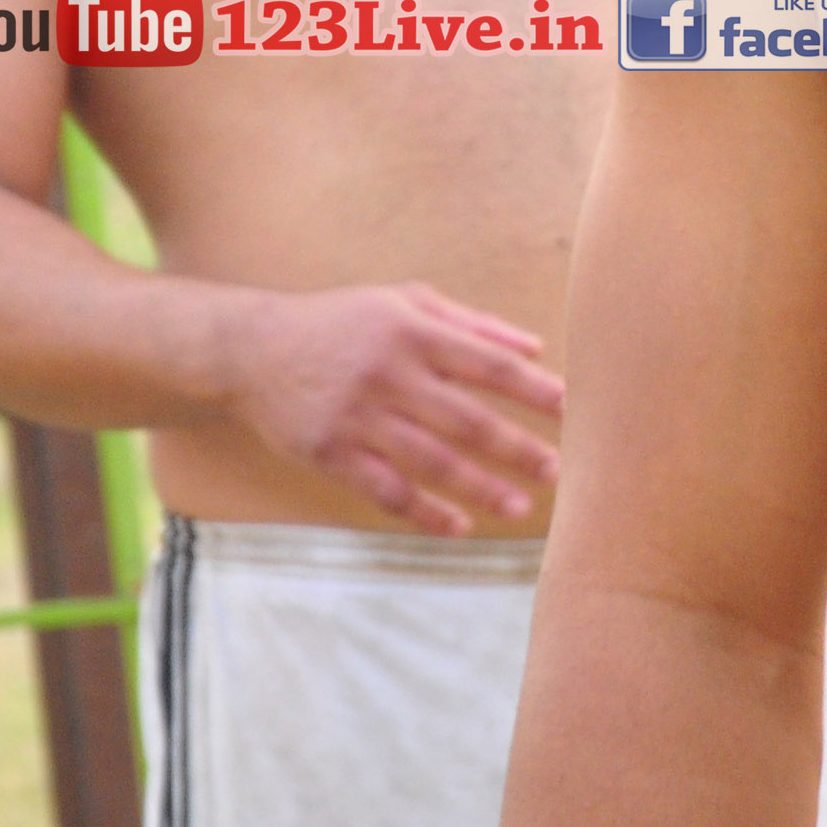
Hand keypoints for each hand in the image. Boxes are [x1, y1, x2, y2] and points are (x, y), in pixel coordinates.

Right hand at [220, 281, 564, 534]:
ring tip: (521, 508)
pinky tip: (458, 525)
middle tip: (558, 471)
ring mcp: (359, 417)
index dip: (534, 390)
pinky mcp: (330, 453)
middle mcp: (390, 375)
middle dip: (517, 449)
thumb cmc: (342, 322)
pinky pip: (386, 491)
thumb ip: (472, 323)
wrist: (254, 348)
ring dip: (481, 488)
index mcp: (414, 332)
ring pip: (431, 462)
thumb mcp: (404, 301)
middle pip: (467, 420)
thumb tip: (535, 348)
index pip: (488, 365)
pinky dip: (424, 512)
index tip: (572, 410)